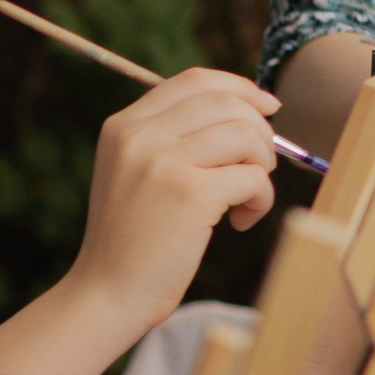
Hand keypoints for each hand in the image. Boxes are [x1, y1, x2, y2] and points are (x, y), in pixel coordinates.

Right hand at [69, 68, 277, 341]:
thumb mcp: (134, 174)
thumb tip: (246, 113)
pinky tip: (240, 222)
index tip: (266, 108)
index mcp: (124, 125)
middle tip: (259, 168)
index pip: (194, 81)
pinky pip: (252, 177)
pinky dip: (260, 200)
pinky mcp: (189, 193)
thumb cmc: (132, 241)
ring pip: (245, 135)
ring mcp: (163, 161)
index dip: (240, 88)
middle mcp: (139, 135)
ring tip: (247, 198)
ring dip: (262, 166)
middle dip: (259, 131)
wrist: (107, 293)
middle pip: (226, 102)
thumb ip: (171, 139)